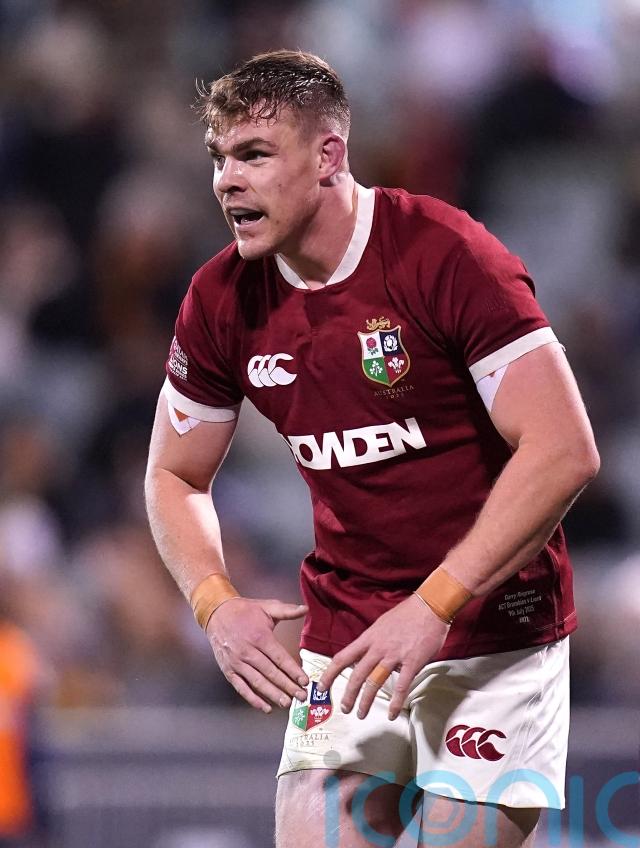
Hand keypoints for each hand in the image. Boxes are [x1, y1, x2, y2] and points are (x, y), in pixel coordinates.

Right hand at [206, 597, 308, 713]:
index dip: (293, 671)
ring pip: (258, 682)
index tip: (304, 681)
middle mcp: (248, 652)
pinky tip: (265, 707)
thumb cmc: (244, 611)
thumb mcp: (267, 607)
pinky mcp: (228, 670)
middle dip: (288, 686)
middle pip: (271, 673)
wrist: (217, 613)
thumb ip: (287, 610)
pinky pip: (241, 688)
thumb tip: (305, 609)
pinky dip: (253, 699)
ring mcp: (237, 663)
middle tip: (301, 696)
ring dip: (273, 694)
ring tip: (287, 703)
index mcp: (260, 637)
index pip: (280, 658)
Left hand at [316, 595, 448, 720]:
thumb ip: (374, 641)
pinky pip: (401, 686)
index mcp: (369, 638)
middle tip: (344, 708)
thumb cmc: (407, 614)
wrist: (429, 606)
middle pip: (357, 675)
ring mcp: (394, 656)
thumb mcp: (382, 624)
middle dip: (348, 694)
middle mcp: (378, 648)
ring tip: (361, 714)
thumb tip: (367, 655)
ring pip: (374, 682)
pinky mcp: (412, 662)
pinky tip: (391, 713)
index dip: (330, 674)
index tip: (321, 686)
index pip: (343, 657)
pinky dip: (395, 702)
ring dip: (366, 701)